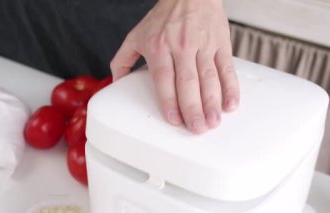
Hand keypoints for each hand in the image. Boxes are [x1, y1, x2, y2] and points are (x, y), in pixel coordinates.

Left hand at [110, 0, 238, 133]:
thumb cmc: (162, 18)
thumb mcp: (135, 35)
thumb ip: (122, 61)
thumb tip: (115, 84)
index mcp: (159, 47)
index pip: (164, 79)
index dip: (169, 101)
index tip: (174, 120)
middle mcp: (181, 47)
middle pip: (188, 82)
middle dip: (193, 108)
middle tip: (197, 129)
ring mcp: (203, 46)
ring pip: (209, 78)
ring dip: (212, 102)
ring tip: (213, 122)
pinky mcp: (220, 44)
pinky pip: (227, 68)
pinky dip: (231, 87)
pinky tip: (231, 104)